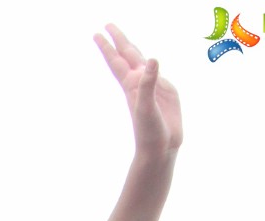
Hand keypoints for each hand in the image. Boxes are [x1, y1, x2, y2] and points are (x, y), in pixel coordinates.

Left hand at [95, 24, 182, 158]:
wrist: (160, 149)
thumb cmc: (148, 131)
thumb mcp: (146, 107)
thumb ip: (148, 83)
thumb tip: (151, 59)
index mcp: (132, 84)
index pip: (117, 60)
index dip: (108, 46)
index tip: (97, 33)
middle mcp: (140, 83)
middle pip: (127, 55)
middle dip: (118, 40)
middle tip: (107, 25)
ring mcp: (153, 87)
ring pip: (141, 62)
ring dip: (133, 50)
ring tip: (124, 41)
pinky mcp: (167, 92)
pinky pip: (158, 73)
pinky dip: (153, 65)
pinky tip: (150, 63)